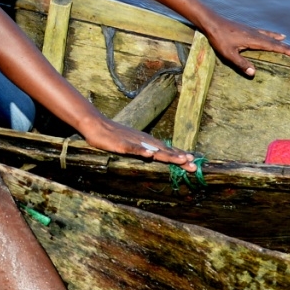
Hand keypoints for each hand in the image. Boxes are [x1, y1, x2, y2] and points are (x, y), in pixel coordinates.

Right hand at [78, 116, 197, 171]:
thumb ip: (141, 149)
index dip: (179, 156)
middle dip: (179, 158)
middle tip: (194, 166)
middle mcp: (143, 140)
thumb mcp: (130, 143)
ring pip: (153, 149)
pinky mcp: (121, 144)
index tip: (192, 163)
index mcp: (146, 141)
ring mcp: (133, 142)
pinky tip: (150, 155)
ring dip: (168, 155)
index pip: (165, 150)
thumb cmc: (111, 135)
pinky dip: (142, 151)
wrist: (95, 124)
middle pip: (164, 151)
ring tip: (181, 160)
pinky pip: (133, 148)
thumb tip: (153, 155)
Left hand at [199, 13, 289, 77]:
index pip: (273, 46)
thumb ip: (241, 63)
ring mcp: (250, 30)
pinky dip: (269, 33)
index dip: (285, 50)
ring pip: (268, 35)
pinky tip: (269, 33)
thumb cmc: (219, 38)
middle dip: (286, 46)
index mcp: (254, 40)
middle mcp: (255, 34)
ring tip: (286, 39)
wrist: (211, 22)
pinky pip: (261, 31)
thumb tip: (254, 73)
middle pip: (273, 41)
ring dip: (277, 39)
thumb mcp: (228, 53)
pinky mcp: (245, 28)